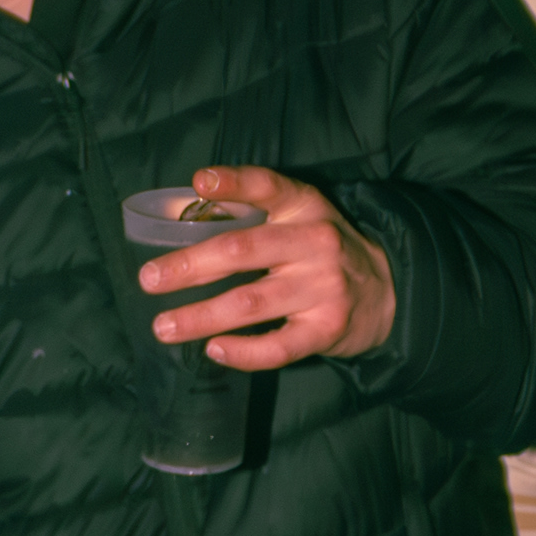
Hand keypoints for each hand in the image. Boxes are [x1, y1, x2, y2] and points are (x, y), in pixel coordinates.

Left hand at [138, 166, 395, 370]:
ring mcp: (324, 287)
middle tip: (149, 279)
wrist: (386, 291)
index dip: (234, 183)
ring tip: (164, 327)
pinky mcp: (327, 329)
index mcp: (304, 207)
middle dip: (190, 266)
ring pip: (252, 302)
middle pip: (243, 251)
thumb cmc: (319, 251)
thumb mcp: (298, 217)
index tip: (199, 183)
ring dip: (202, 316)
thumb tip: (183, 215)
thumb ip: (252, 214)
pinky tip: (213, 350)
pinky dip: (243, 352)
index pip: (268, 186)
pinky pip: (278, 346)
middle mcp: (315, 242)